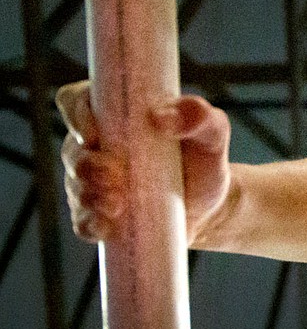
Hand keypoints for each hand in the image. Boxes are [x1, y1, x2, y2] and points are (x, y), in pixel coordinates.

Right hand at [57, 81, 232, 243]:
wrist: (211, 206)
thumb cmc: (205, 160)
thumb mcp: (212, 134)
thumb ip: (198, 116)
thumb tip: (163, 117)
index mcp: (115, 115)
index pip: (76, 102)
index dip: (76, 114)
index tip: (94, 133)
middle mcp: (96, 146)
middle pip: (73, 150)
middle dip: (88, 164)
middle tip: (115, 177)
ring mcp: (93, 183)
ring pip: (75, 186)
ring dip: (89, 195)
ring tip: (118, 204)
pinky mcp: (100, 215)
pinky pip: (81, 221)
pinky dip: (89, 224)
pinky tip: (105, 226)